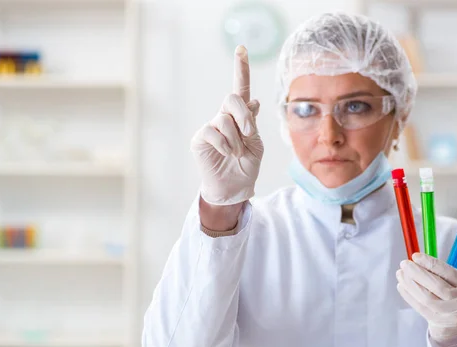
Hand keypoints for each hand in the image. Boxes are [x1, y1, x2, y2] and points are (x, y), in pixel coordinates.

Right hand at [190, 45, 262, 205]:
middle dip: (243, 116)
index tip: (241, 49)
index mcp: (241, 116)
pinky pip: (213, 132)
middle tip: (248, 133)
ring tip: (236, 153)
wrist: (235, 187)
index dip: (241, 69)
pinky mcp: (200, 138)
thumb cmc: (246, 165)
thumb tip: (254, 101)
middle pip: (232, 98)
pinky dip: (224, 145)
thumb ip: (252, 123)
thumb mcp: (256, 143)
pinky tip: (226, 154)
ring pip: (224, 120)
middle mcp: (225, 117)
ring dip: (235, 140)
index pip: (241, 89)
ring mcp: (211, 127)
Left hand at [396, 253, 456, 346]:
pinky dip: (408, 295)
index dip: (431, 263)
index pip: (449, 273)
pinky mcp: (437, 322)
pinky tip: (401, 285)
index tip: (415, 256)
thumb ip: (440, 272)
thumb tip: (416, 259)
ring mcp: (450, 315)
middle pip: (437, 286)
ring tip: (400, 273)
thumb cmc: (456, 297)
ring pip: (426, 298)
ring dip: (410, 283)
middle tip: (404, 263)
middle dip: (418, 273)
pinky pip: (420, 307)